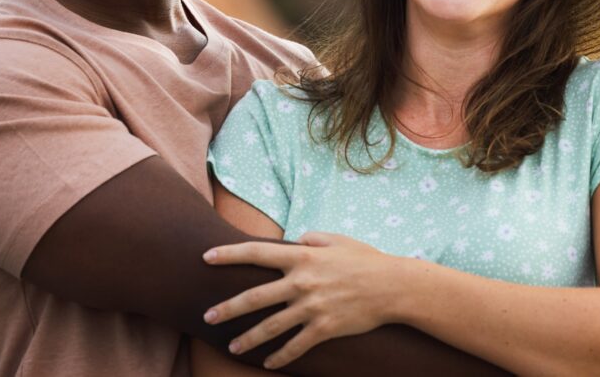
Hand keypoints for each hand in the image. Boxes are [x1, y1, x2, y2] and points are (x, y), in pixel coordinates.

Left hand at [202, 232, 403, 368]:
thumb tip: (296, 239)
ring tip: (233, 346)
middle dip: (228, 308)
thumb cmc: (365, 259)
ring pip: (271, 326)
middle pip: (255, 297)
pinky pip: (296, 346)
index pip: (257, 253)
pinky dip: (281, 356)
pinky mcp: (323, 328)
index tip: (207, 258)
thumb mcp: (337, 239)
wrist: (392, 287)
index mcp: (303, 256)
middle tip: (207, 317)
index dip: (229, 254)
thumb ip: (312, 237)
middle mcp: (301, 282)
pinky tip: (268, 362)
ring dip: (249, 338)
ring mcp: (311, 307)